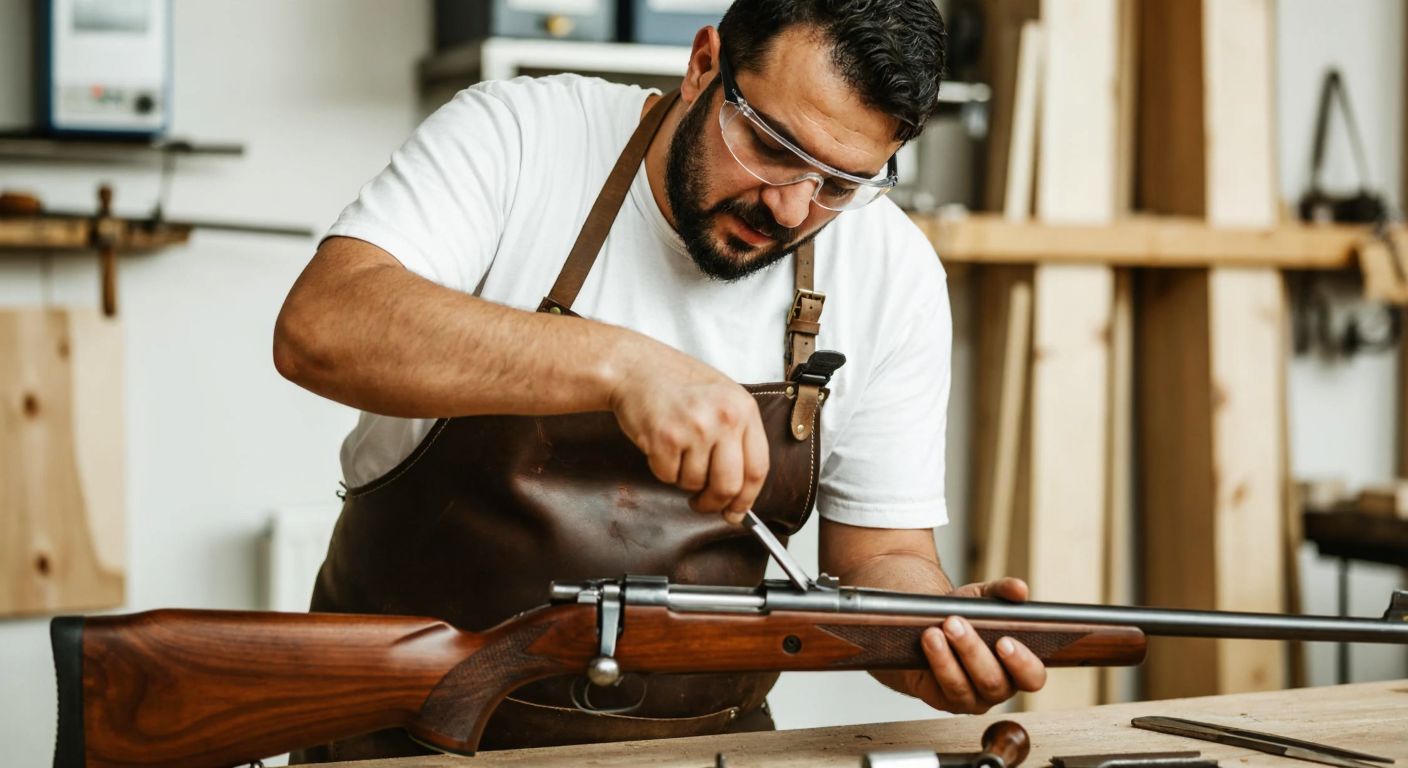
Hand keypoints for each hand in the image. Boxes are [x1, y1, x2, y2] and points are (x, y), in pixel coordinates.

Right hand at [608, 341, 768, 521]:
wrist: (634, 366)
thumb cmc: (677, 384)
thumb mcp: (722, 398)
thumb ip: (737, 437)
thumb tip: (741, 494)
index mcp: (744, 409)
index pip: (758, 468)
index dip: (747, 498)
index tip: (736, 511)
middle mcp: (724, 417)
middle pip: (729, 485)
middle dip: (713, 503)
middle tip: (702, 503)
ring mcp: (695, 428)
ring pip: (695, 483)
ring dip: (683, 478)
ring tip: (676, 451)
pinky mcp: (665, 438)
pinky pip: (667, 476)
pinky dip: (661, 469)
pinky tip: (660, 445)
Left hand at [875, 577, 1046, 712]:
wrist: (925, 624)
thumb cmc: (964, 614)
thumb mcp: (983, 598)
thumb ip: (1003, 591)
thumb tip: (1020, 590)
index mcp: (1017, 668)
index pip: (1032, 678)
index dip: (1022, 664)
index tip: (1004, 641)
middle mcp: (997, 689)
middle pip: (993, 682)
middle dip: (972, 650)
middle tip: (954, 622)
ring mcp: (969, 699)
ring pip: (963, 687)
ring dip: (947, 657)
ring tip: (934, 631)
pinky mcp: (941, 700)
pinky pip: (940, 689)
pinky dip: (934, 664)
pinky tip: (927, 642)